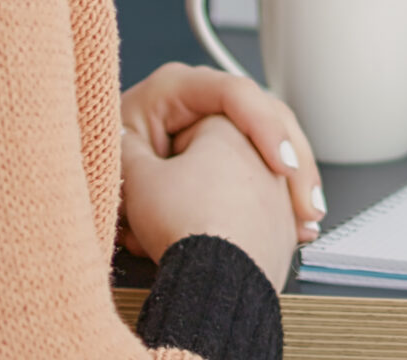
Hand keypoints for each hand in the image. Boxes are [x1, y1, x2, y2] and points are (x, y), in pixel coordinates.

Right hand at [120, 115, 300, 284]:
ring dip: (201, 213)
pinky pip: (247, 226)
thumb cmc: (184, 222)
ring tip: (174, 236)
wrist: (221, 279)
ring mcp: (280, 194)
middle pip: (210, 168)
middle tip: (159, 213)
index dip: (162, 162)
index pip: (186, 133)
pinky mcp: (285, 229)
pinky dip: (226, 235)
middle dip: (182, 191)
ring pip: (227, 199)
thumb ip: (127, 149)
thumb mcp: (137, 178)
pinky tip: (203, 251)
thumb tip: (121, 138)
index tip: (151, 183)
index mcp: (230, 128)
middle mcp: (264, 156)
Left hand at [122, 62, 324, 239]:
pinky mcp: (231, 150)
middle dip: (294, 157)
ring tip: (308, 215)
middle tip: (305, 198)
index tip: (283, 166)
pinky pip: (270, 162)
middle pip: (266, 113)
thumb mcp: (124, 169)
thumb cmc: (109, 178)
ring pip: (277, 138)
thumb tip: (193, 158)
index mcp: (171, 89)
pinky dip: (286, 192)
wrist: (98, 202)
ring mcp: (220, 124)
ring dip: (297, 179)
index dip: (263, 126)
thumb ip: (153, 156)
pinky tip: (301, 220)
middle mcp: (201, 101)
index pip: (231, 92)